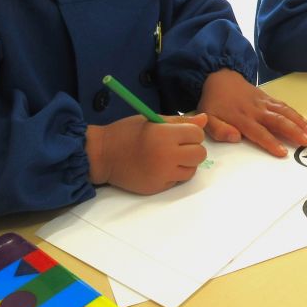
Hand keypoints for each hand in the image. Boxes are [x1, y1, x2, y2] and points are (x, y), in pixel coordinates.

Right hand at [85, 112, 207, 192]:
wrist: (101, 155)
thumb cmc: (125, 133)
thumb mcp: (152, 120)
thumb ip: (180, 122)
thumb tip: (204, 119)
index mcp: (165, 135)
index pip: (197, 134)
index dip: (191, 133)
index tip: (180, 133)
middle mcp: (167, 156)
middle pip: (200, 154)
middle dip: (192, 149)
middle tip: (177, 147)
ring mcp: (162, 174)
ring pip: (191, 170)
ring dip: (185, 164)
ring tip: (168, 157)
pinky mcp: (157, 188)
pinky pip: (177, 181)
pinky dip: (173, 175)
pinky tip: (158, 167)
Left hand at [198, 69, 306, 156]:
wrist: (219, 77)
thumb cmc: (213, 102)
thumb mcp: (207, 117)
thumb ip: (219, 129)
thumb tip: (235, 138)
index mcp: (241, 117)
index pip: (258, 132)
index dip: (271, 142)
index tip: (283, 152)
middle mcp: (255, 110)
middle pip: (277, 121)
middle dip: (293, 132)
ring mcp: (263, 102)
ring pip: (284, 112)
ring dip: (299, 122)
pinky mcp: (267, 97)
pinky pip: (283, 105)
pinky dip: (295, 113)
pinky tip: (305, 122)